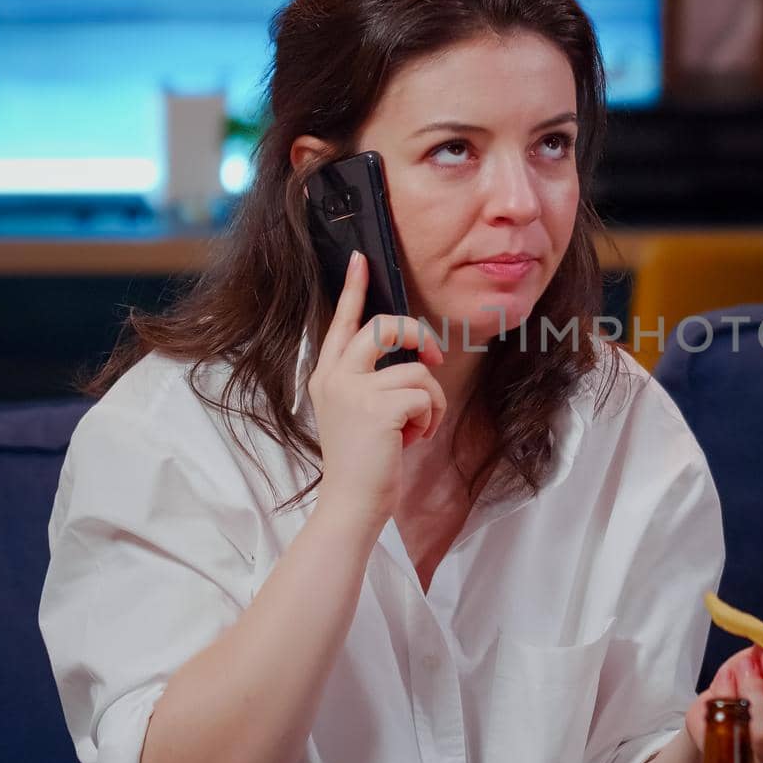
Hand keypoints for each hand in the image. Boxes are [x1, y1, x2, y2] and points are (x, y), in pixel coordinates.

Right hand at [307, 250, 445, 525]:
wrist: (351, 504)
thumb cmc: (362, 461)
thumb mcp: (355, 412)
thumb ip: (369, 380)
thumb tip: (410, 355)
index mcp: (327, 375)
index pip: (342, 322)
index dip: (353, 288)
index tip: (361, 259)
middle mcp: (335, 377)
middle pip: (383, 326)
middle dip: (417, 335)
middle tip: (434, 357)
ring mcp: (354, 391)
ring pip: (417, 368)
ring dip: (431, 400)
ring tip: (417, 427)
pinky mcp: (379, 409)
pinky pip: (425, 394)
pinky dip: (431, 418)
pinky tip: (414, 439)